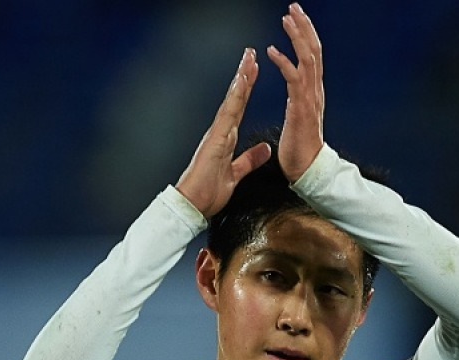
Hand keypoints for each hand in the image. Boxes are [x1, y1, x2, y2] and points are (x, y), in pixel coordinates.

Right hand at [175, 48, 272, 217]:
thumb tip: (266, 150)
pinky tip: (241, 82)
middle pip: (236, 99)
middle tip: (251, 54)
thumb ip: (250, 160)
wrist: (192, 205)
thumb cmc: (208, 193)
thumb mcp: (236, 175)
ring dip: (240, 79)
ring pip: (231, 101)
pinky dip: (235, 97)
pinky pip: (227, 114)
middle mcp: (220, 131)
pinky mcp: (215, 139)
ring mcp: (216, 133)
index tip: (254, 72)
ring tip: (249, 59)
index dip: (247, 90)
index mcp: (225, 138)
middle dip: (244, 76)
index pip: (239, 108)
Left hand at [267, 3, 323, 182]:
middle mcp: (314, 91)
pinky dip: (284, 62)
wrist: (308, 170)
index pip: (311, 56)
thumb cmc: (300, 150)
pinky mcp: (301, 108)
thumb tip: (297, 96)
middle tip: (294, 7)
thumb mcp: (300, 120)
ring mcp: (309, 98)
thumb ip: (300, 104)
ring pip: (308, 59)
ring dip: (297, 36)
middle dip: (304, 26)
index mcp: (311, 93)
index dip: (305, 35)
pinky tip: (273, 51)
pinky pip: (294, 79)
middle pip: (313, 50)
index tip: (296, 18)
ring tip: (287, 18)